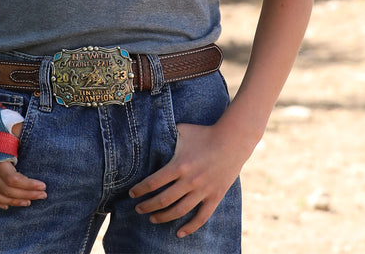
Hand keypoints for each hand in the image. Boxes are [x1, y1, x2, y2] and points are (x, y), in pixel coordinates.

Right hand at [0, 121, 46, 208]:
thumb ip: (22, 129)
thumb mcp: (8, 123)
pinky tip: (7, 205)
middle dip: (26, 194)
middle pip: (6, 190)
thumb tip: (39, 135)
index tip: (43, 186)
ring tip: (29, 202)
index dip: (29, 185)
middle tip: (42, 196)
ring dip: (13, 201)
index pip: (13, 179)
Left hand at [129, 121, 248, 237]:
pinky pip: (201, 217)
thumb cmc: (204, 133)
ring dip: (163, 217)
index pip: (153, 183)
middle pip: (163, 200)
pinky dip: (190, 228)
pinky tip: (179, 233)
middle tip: (138, 209)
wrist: (233, 140)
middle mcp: (189, 181)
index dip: (140, 190)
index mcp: (179, 165)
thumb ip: (167, 135)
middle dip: (147, 206)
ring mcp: (203, 190)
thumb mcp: (182, 130)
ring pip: (179, 211)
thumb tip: (151, 133)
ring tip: (152, 219)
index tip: (132, 194)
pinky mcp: (215, 196)